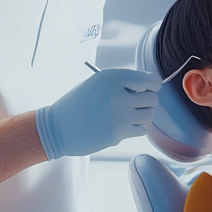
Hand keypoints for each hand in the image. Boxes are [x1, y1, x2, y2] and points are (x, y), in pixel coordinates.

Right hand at [35, 68, 160, 159]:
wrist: (58, 127)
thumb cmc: (78, 104)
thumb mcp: (96, 84)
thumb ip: (121, 83)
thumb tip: (147, 88)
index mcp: (111, 77)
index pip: (149, 80)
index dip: (151, 86)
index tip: (147, 90)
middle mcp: (118, 94)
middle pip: (153, 99)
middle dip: (147, 102)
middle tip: (135, 105)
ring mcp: (119, 115)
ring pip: (150, 115)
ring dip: (142, 117)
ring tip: (127, 116)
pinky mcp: (118, 133)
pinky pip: (141, 130)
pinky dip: (135, 129)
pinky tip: (120, 126)